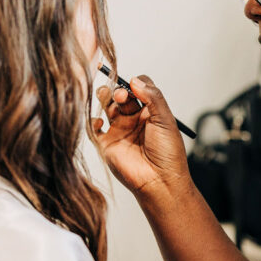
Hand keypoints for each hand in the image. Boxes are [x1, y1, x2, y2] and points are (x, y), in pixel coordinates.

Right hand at [93, 75, 190, 195]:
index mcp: (151, 113)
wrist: (159, 181)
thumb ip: (153, 97)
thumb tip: (134, 80)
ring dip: (105, 99)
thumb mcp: (166, 120)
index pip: (140, 89)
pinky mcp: (107, 144)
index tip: (134, 85)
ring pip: (107, 107)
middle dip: (119, 91)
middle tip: (121, 96)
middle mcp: (134, 120)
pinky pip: (94, 128)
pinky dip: (93, 121)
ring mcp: (120, 131)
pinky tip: (101, 122)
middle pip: (121, 95)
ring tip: (110, 100)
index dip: (135, 83)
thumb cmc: (167, 153)